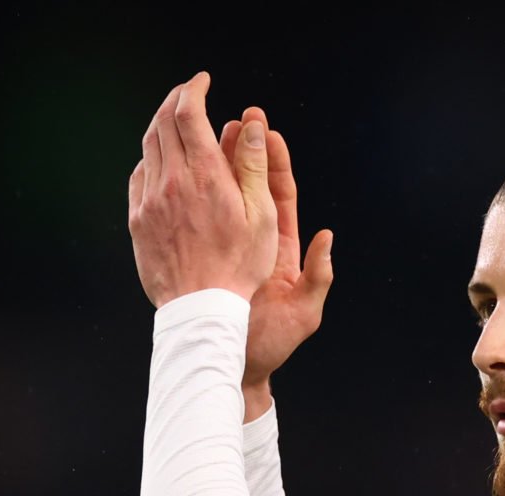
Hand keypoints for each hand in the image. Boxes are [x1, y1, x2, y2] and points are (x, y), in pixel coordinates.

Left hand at [128, 72, 277, 306]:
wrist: (200, 308)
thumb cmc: (240, 267)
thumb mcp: (262, 217)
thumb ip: (255, 167)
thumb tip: (252, 126)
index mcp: (206, 176)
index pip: (189, 113)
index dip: (194, 89)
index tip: (203, 80)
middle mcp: (172, 181)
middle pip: (164, 122)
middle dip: (176, 99)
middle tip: (189, 93)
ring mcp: (150, 200)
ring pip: (149, 147)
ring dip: (161, 125)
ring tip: (176, 121)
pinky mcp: (138, 220)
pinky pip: (139, 176)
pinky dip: (151, 158)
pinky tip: (162, 161)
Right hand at [216, 108, 334, 388]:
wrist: (239, 368)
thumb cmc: (274, 345)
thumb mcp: (304, 313)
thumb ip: (317, 277)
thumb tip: (327, 238)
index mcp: (280, 251)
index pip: (279, 196)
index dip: (274, 163)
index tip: (268, 131)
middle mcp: (255, 245)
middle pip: (249, 188)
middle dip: (243, 151)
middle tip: (236, 118)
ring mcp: (226, 250)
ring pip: (218, 199)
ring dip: (214, 165)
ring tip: (206, 130)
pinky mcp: (201, 260)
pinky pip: (194, 220)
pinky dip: (188, 195)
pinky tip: (176, 171)